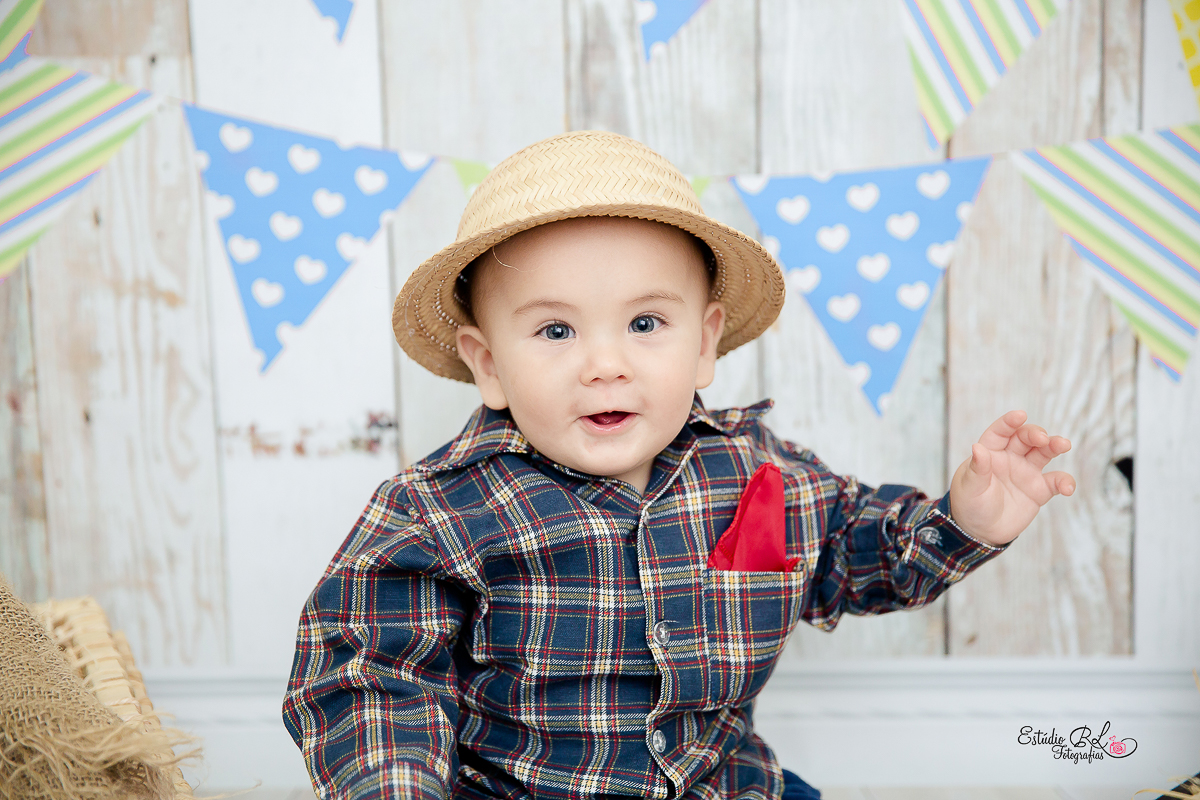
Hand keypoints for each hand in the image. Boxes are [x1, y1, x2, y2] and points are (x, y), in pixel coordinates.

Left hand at [948, 410, 1075, 546]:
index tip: (1020, 415)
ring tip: (1063, 445)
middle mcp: (1010, 458)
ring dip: (1055, 446)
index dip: (1009, 422)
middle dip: (1035, 434)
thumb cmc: (969, 504)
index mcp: (990, 452)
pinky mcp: (1039, 490)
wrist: (980, 532)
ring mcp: (1026, 472)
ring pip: (1044, 453)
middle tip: (1042, 438)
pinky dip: (1064, 482)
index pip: (1000, 432)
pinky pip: (1055, 482)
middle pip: (1026, 438)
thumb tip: (977, 447)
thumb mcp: (969, 487)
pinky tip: (1067, 488)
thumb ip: (977, 469)